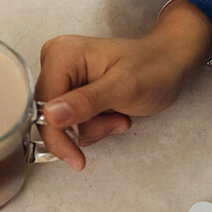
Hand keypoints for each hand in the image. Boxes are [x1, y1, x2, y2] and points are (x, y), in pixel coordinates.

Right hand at [35, 0, 211, 169]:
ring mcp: (60, 76)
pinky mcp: (66, 89)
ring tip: (117, 117)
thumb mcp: (123, 88)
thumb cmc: (153, 68)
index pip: (42, 106)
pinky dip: (90, 127)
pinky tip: (111, 115)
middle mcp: (54, 62)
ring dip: (90, 129)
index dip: (58, 135)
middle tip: (114, 123)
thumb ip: (86, 102)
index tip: (75, 158)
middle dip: (82, 129)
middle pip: (49, 116)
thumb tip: (50, 115)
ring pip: (59, 124)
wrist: (169, 64)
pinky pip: (67, 122)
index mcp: (61, 54)